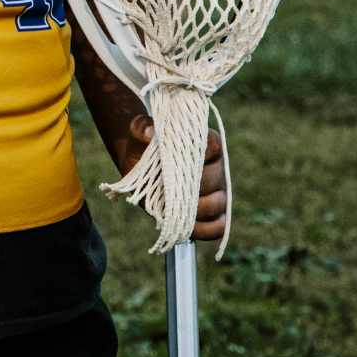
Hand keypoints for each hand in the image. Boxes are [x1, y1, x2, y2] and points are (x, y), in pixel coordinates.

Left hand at [122, 115, 227, 240]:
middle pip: (215, 179)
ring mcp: (217, 192)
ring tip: (172, 207)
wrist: (138, 164)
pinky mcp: (212, 214)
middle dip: (191, 186)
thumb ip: (141, 127)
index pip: (212, 146)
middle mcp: (216, 167)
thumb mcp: (137, 131)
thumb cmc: (143, 145)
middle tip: (169, 188)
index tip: (174, 159)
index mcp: (204, 143)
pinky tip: (183, 226)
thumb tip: (149, 133)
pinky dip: (204, 230)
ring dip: (195, 209)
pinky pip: (218, 227)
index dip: (196, 155)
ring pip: (218, 204)